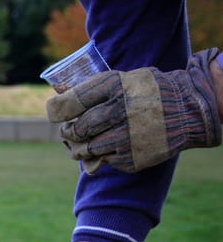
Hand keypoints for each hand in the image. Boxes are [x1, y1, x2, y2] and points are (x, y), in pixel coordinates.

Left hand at [46, 48, 221, 173]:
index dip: (57, 110)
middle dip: (68, 132)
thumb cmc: (145, 92)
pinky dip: (99, 156)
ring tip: (81, 143)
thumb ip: (88, 87)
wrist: (188, 110)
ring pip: (86, 149)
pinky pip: (102, 161)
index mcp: (114, 86)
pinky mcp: (131, 158)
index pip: (71, 102)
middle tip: (68, 131)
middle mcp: (119, 111)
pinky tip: (108, 147)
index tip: (54, 113)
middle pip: (77, 129)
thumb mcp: (121, 80)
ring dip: (79, 148)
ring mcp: (126, 137)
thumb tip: (55, 87)